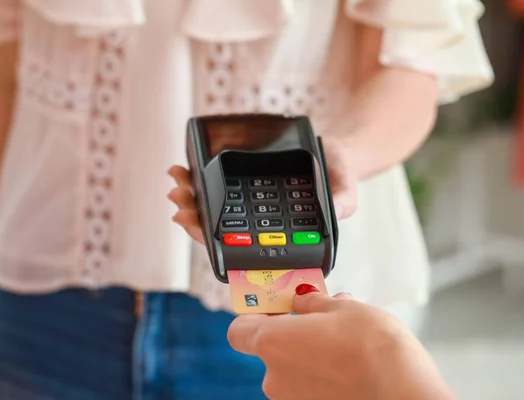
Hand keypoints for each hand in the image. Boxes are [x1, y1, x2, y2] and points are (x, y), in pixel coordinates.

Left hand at [167, 136, 357, 243]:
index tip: (193, 224)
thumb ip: (343, 199)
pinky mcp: (244, 184)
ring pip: (213, 208)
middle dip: (194, 216)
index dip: (213, 239)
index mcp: (279, 234)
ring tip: (177, 180)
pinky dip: (198, 180)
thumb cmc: (339, 172)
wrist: (333, 150)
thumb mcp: (345, 184)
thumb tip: (338, 210)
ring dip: (191, 197)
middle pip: (219, 228)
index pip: (241, 246)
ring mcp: (250, 204)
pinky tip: (185, 168)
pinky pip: (217, 186)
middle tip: (179, 202)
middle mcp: (259, 223)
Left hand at [227, 291, 454, 399]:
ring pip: (293, 366)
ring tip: (344, 335)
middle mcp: (276, 376)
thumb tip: (303, 300)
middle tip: (320, 314)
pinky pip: (310, 384)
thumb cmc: (373, 350)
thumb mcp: (342, 308)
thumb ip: (313, 303)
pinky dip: (323, 370)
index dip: (253, 314)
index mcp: (273, 343)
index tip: (272, 303)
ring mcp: (294, 399)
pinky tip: (349, 358)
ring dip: (311, 349)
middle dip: (293, 329)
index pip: (239, 329)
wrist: (404, 393)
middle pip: (270, 348)